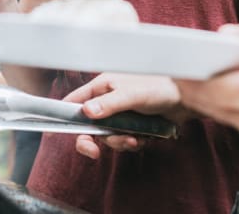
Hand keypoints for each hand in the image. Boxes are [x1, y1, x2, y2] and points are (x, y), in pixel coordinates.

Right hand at [62, 73, 186, 159]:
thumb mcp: (132, 94)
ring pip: (107, 136)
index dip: (63, 116)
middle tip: (94, 153)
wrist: (187, 98)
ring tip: (135, 137)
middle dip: (92, 140)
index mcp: (103, 86)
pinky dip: (132, 142)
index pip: (75, 101)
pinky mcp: (133, 125)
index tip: (51, 132)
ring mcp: (121, 114)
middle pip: (88, 125)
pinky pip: (123, 141)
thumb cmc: (160, 87)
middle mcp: (108, 100)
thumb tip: (87, 113)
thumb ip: (109, 104)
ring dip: (119, 141)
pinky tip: (144, 137)